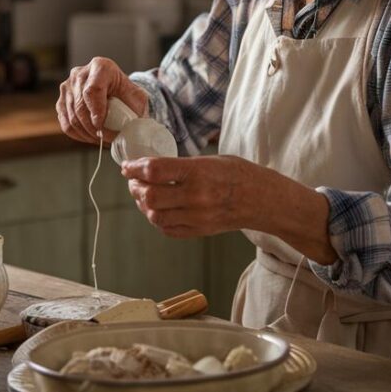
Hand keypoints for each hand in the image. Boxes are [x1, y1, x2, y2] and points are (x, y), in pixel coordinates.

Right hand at [56, 57, 147, 144]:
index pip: (93, 89)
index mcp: (100, 67)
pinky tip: (90, 137)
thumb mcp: (136, 96)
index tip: (102, 126)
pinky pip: (65, 123)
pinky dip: (78, 134)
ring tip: (100, 139)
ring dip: (87, 133)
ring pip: (72, 117)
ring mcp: (67, 87)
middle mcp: (80, 73)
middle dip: (93, 127)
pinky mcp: (61, 100)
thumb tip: (133, 126)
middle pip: (80, 105)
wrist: (114, 92)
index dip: (97, 110)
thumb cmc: (126, 94)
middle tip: (106, 138)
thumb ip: (135, 108)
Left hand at [123, 155, 338, 263]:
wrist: (263, 200)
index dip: (134, 168)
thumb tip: (150, 166)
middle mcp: (196, 197)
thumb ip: (181, 165)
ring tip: (143, 194)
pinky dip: (156, 219)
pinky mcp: (198, 231)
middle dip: (135, 187)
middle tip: (133, 180)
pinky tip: (157, 209)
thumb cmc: (238, 174)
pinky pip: (166, 229)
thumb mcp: (210, 159)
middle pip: (149, 196)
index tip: (127, 166)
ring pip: (154, 216)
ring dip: (142, 205)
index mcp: (198, 173)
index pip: (155, 171)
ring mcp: (197, 218)